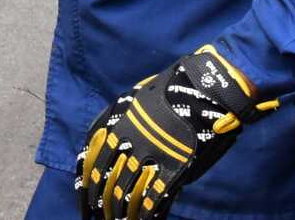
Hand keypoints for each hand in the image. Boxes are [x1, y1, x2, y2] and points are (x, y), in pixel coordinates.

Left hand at [75, 45, 274, 218]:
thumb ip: (122, 117)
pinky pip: (154, 196)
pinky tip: (142, 219)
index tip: (88, 196)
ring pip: (128, 191)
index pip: (96, 160)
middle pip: (110, 180)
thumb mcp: (138, 96)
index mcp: (120, 123)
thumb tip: (108, 137)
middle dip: (104, 201)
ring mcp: (153, 156)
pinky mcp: (174, 167)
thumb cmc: (173, 88)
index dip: (90, 182)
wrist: (206, 88)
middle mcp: (132, 141)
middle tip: (100, 215)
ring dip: (121, 210)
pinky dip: (145, 211)